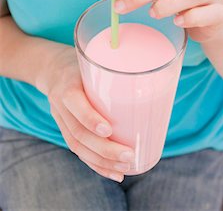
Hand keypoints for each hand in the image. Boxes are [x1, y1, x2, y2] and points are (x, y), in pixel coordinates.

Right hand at [36, 46, 134, 181]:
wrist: (52, 69)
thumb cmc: (83, 64)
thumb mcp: (94, 60)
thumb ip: (116, 71)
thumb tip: (157, 79)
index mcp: (67, 84)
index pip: (74, 102)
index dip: (89, 118)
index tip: (109, 130)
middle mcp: (60, 104)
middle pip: (78, 132)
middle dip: (104, 149)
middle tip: (129, 155)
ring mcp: (61, 119)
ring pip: (78, 146)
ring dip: (102, 161)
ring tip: (124, 168)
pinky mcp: (65, 129)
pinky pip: (78, 151)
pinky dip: (96, 164)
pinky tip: (114, 173)